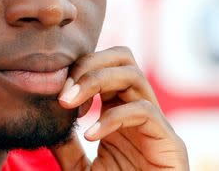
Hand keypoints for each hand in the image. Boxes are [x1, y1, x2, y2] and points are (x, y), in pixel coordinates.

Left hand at [51, 46, 188, 170]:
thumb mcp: (82, 170)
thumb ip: (68, 147)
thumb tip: (48, 124)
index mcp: (120, 111)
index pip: (106, 66)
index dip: (80, 70)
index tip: (57, 93)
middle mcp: (138, 110)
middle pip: (123, 58)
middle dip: (90, 65)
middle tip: (64, 92)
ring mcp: (156, 123)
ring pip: (134, 75)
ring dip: (97, 82)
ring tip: (70, 105)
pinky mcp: (169, 141)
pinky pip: (144, 112)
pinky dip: (113, 117)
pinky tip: (90, 134)